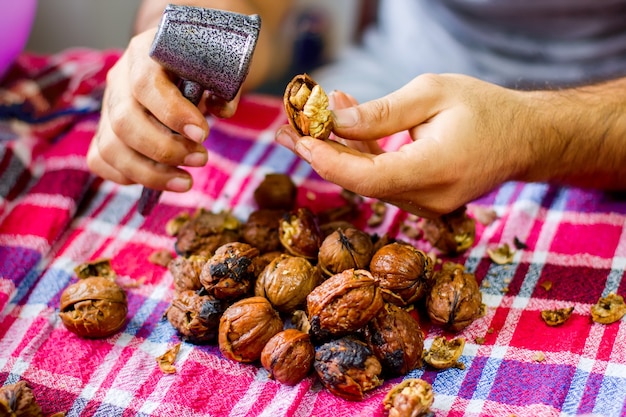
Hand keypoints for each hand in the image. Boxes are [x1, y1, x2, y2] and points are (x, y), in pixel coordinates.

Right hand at [88, 29, 239, 191]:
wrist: (187, 66)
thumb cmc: (203, 69)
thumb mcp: (217, 70)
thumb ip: (223, 88)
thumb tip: (222, 110)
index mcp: (144, 53)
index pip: (145, 83)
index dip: (172, 113)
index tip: (202, 134)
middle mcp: (119, 79)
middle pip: (124, 121)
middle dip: (164, 150)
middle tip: (201, 159)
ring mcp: (108, 106)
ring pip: (111, 147)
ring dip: (149, 173)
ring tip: (186, 181)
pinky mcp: (106, 130)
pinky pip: (100, 159)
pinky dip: (127, 176)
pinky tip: (159, 181)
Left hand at [275, 74, 532, 217]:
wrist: (525, 138)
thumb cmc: (485, 110)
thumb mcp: (432, 94)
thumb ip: (381, 113)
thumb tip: (334, 123)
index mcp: (436, 170)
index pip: (368, 177)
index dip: (328, 161)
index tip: (298, 139)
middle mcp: (430, 198)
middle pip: (361, 182)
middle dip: (322, 154)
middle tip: (287, 129)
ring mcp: (427, 205)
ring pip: (369, 180)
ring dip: (341, 150)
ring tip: (312, 119)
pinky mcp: (424, 201)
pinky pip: (384, 180)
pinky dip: (363, 155)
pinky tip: (347, 126)